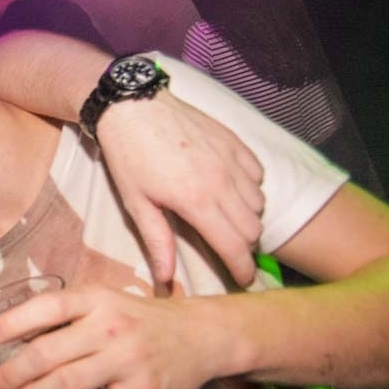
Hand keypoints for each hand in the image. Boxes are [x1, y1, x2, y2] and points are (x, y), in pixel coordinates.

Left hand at [0, 284, 222, 388]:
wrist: (203, 336)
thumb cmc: (143, 319)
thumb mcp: (108, 302)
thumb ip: (70, 316)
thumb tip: (18, 338)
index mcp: (97, 299)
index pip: (47, 307)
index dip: (12, 323)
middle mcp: (110, 326)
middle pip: (46, 353)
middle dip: (11, 374)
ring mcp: (128, 360)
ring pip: (65, 385)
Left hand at [95, 90, 263, 285]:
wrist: (132, 107)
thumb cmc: (128, 157)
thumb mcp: (136, 203)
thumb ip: (157, 241)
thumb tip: (165, 280)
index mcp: (197, 201)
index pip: (235, 246)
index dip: (243, 269)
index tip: (244, 281)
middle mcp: (222, 181)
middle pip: (253, 229)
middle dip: (245, 247)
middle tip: (228, 250)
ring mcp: (231, 159)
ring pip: (259, 203)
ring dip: (248, 218)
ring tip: (226, 221)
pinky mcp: (234, 141)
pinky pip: (258, 175)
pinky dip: (251, 189)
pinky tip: (230, 190)